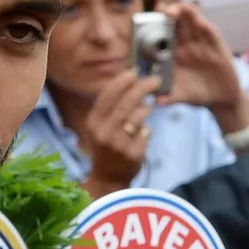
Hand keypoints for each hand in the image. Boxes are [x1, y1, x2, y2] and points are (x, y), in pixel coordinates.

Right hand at [80, 70, 158, 192]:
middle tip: (156, 80)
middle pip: (125, 103)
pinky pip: (146, 133)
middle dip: (142, 88)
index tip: (134, 72)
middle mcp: (103, 132)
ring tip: (146, 108)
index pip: (107, 96)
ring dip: (145, 109)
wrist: (107, 176)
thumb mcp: (100, 125)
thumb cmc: (106, 145)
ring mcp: (118, 144)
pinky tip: (141, 133)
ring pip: (138, 117)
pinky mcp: (132, 155)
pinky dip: (146, 130)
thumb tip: (127, 82)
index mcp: (93, 121)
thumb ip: (110, 107)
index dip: (121, 82)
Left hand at [155, 3, 239, 108]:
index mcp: (172, 52)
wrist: (220, 99)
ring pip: (194, 22)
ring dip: (187, 13)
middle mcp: (186, 44)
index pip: (162, 32)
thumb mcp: (180, 96)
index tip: (145, 18)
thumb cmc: (195, 93)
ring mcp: (202, 43)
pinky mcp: (218, 47)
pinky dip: (205, 26)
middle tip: (162, 8)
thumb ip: (169, 97)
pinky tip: (201, 22)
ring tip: (179, 8)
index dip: (155, 23)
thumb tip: (157, 103)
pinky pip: (211, 33)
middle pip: (177, 22)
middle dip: (170, 12)